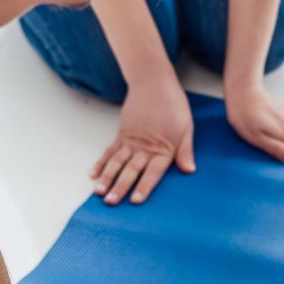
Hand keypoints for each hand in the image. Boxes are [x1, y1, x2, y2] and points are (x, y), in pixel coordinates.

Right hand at [94, 75, 194, 204]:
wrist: (153, 82)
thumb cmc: (173, 105)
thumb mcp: (186, 127)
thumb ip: (185, 150)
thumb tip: (189, 170)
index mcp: (163, 148)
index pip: (153, 172)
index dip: (144, 186)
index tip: (135, 200)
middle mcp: (144, 147)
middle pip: (131, 171)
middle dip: (120, 187)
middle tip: (111, 202)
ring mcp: (130, 140)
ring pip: (117, 163)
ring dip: (107, 178)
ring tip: (99, 192)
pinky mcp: (122, 133)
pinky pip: (109, 151)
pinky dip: (101, 163)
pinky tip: (94, 174)